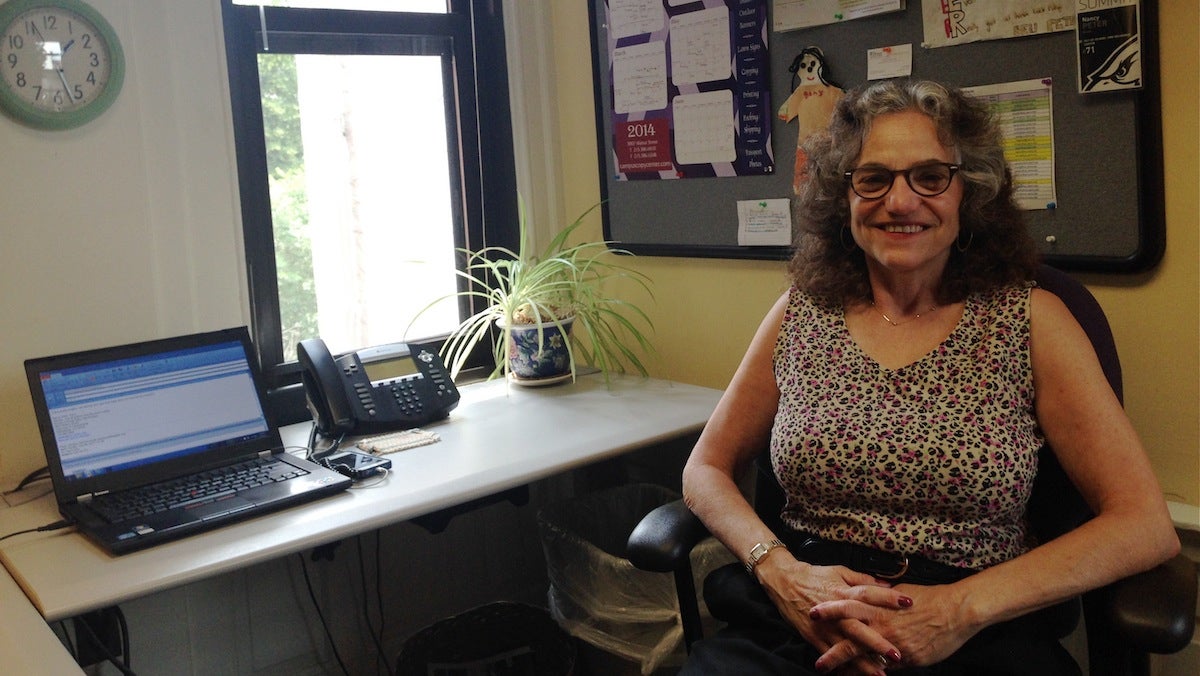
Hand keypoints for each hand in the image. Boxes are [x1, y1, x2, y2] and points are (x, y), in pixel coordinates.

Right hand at [755, 553, 910, 673]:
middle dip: (878, 642)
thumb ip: (863, 579)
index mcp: (844, 592)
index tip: (909, 603)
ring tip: (881, 674)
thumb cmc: (815, 575)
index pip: (870, 593)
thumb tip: (887, 583)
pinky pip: (831, 655)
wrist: (785, 583)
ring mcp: (825, 627)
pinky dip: (843, 667)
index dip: (889, 597)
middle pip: (859, 628)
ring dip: (864, 662)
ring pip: (846, 647)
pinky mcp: (815, 637)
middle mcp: (836, 611)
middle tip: (897, 654)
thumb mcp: (839, 571)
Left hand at [808, 582, 978, 668]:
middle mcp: (884, 626)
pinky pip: (887, 669)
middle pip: (853, 641)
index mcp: (879, 606)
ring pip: (869, 661)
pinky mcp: (909, 659)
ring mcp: (895, 645)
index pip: (848, 607)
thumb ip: (880, 596)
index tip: (812, 615)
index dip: (830, 611)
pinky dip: (875, 673)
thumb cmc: (930, 598)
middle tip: (819, 664)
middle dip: (834, 655)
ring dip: (852, 671)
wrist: (956, 611)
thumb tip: (868, 592)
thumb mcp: (900, 591)